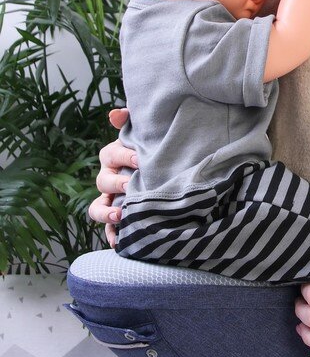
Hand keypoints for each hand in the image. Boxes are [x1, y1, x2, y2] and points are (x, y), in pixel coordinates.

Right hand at [88, 107, 137, 248]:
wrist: (164, 167)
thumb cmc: (150, 149)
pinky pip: (108, 229)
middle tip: (132, 184)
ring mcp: (111, 200)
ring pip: (98, 207)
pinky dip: (111, 236)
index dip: (123, 155)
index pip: (111, 155)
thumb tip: (117, 113)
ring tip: (120, 216)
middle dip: (117, 183)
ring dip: (106, 213)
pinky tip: (119, 243)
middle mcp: (109, 178)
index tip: (140, 158)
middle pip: (103, 181)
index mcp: (113, 157)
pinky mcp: (117, 218)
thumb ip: (131, 121)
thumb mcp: (144, 133)